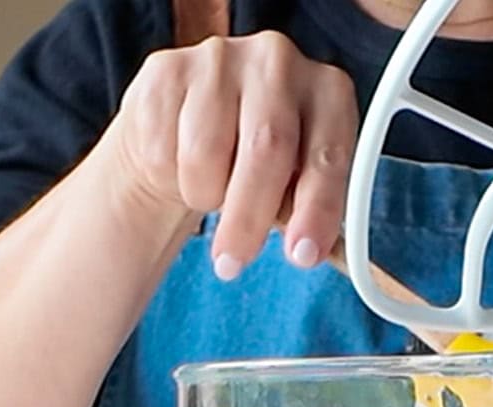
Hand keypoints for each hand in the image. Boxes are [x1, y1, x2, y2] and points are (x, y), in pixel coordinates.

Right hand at [106, 32, 356, 278]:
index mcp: (328, 91)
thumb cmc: (255, 166)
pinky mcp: (166, 69)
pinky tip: (180, 164)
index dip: (317, 209)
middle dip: (250, 218)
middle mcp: (279, 62)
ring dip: (205, 195)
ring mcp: (220, 58)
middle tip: (234, 262)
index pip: (329, 155)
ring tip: (211, 192)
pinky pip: (164, 146)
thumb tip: (310, 251)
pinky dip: (170, 176)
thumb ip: (308, 213)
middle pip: (267, 149)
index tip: (302, 255)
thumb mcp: (295, 187)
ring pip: (206, 154)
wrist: (187, 130)